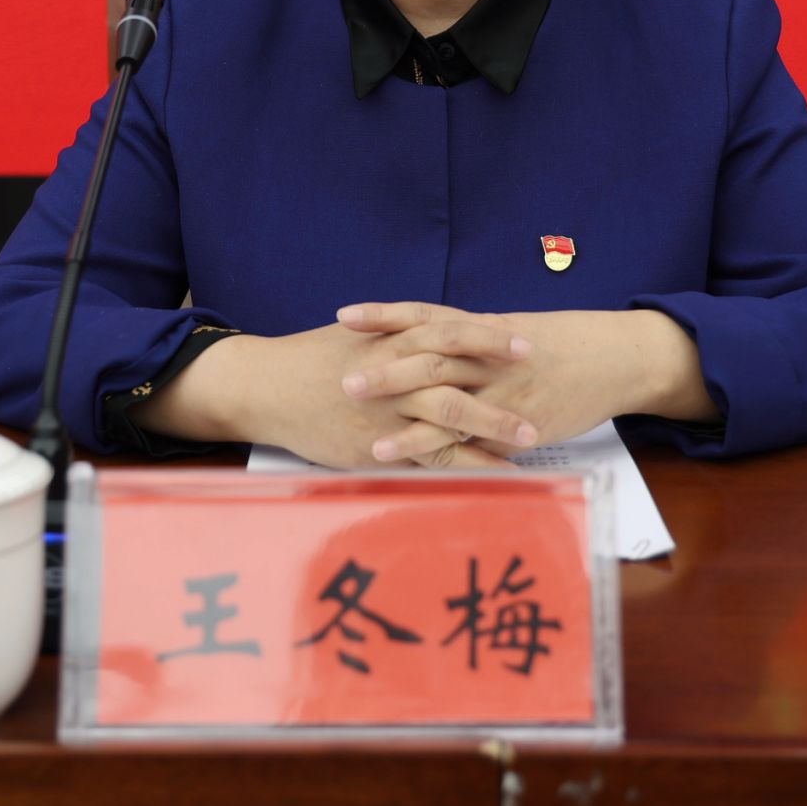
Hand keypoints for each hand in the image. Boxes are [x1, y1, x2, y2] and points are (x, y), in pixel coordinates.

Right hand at [183, 319, 540, 469]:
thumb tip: (434, 333)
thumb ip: (398, 336)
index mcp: (390, 340)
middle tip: (539, 379)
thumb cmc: (312, 360)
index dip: (488, 335)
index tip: (523, 341)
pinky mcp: (378, 444)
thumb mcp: (357, 338)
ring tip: (530, 436)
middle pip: (457, 369)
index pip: (448, 331)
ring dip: (492, 425)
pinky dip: (464, 465)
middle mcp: (393, 372)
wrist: (267, 388)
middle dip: (500, 376)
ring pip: (449, 414)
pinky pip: (429, 457)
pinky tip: (494, 474)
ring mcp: (387, 410)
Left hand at [338, 304, 709, 458]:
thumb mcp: (512, 332)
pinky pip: (470, 437)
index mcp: (483, 327)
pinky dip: (434, 447)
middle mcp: (488, 355)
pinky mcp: (516, 421)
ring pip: (444, 397)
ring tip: (361, 423)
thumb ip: (471, 341)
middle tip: (341, 377)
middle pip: (427, 356)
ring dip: (400, 413)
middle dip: (383, 367)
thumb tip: (429, 345)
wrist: (614, 358)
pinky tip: (402, 456)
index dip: (385, 315)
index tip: (345, 315)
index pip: (424, 315)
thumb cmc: (562, 345)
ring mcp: (502, 389)